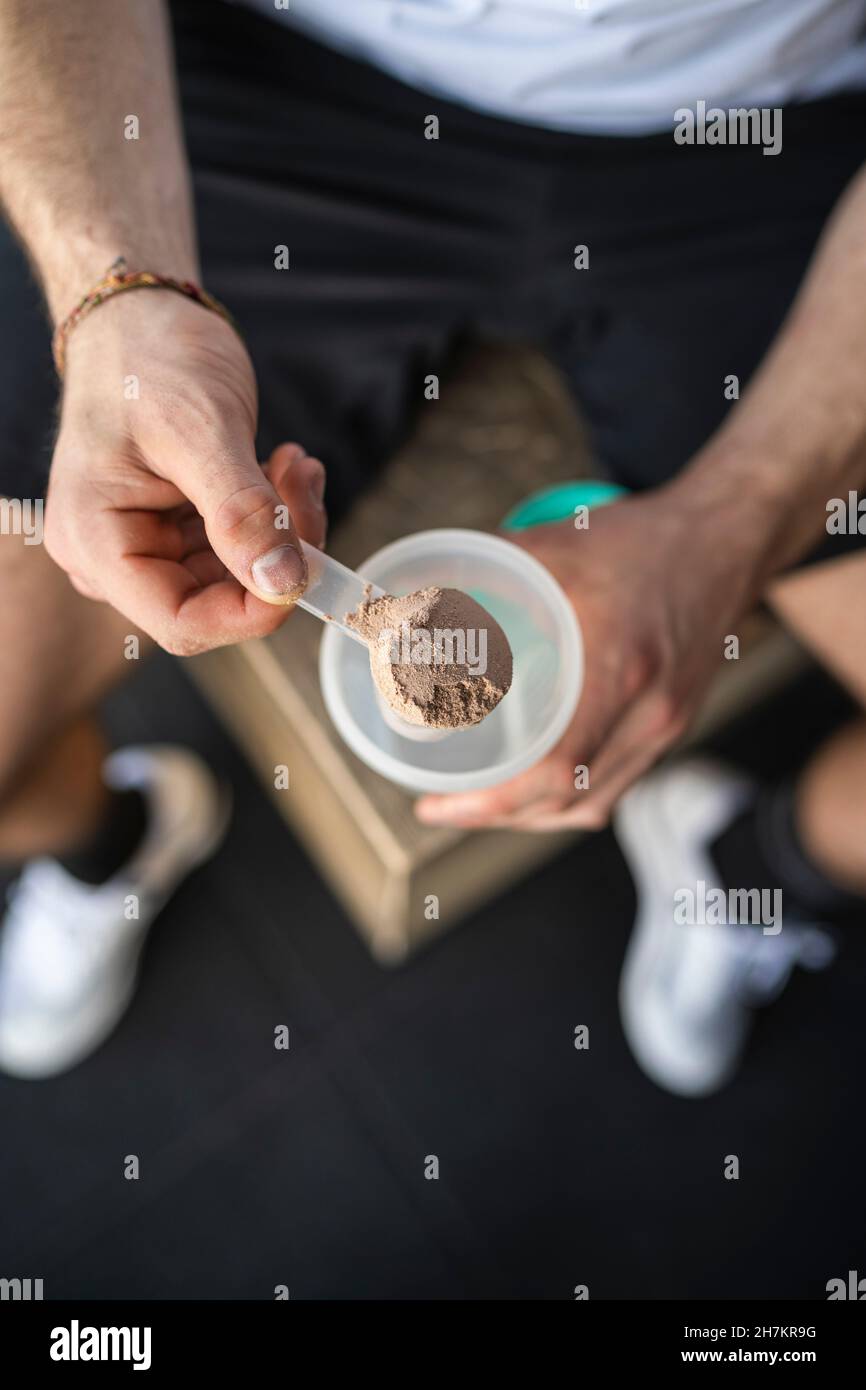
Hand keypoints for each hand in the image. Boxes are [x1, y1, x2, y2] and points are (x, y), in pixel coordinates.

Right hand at [45, 293, 325, 651]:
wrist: (141, 314)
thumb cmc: (148, 357)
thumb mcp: (201, 430)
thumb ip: (241, 512)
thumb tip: (282, 581)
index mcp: (95, 542)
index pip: (182, 623)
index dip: (252, 612)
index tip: (306, 563)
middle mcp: (113, 556)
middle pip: (216, 603)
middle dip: (275, 555)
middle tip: (300, 483)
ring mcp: (146, 544)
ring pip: (237, 578)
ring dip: (281, 531)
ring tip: (292, 465)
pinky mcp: (176, 529)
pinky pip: (238, 549)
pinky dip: (272, 516)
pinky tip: (282, 467)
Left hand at [416, 487, 761, 830]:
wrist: (728, 539)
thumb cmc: (647, 540)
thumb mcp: (558, 544)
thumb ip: (483, 566)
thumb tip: (410, 589)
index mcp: (622, 670)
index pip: (557, 770)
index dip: (493, 802)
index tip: (441, 802)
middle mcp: (651, 711)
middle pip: (570, 801)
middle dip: (499, 817)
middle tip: (442, 806)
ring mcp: (668, 724)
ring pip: (594, 803)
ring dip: (534, 816)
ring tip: (480, 804)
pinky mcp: (674, 724)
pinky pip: (617, 784)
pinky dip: (570, 797)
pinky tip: (536, 785)